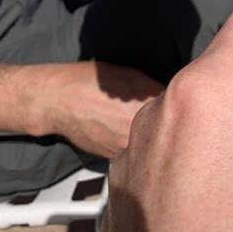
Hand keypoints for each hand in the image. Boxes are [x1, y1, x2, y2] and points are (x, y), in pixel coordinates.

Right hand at [27, 61, 163, 158]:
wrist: (58, 101)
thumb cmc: (90, 83)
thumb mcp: (130, 75)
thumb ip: (154, 88)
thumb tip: (169, 95)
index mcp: (146, 108)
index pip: (174, 110)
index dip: (173, 106)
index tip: (172, 103)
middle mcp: (137, 131)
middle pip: (161, 129)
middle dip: (159, 121)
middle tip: (145, 110)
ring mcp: (124, 147)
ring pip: (145, 141)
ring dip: (143, 133)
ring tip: (124, 117)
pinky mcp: (112, 156)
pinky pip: (128, 149)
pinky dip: (126, 140)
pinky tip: (114, 126)